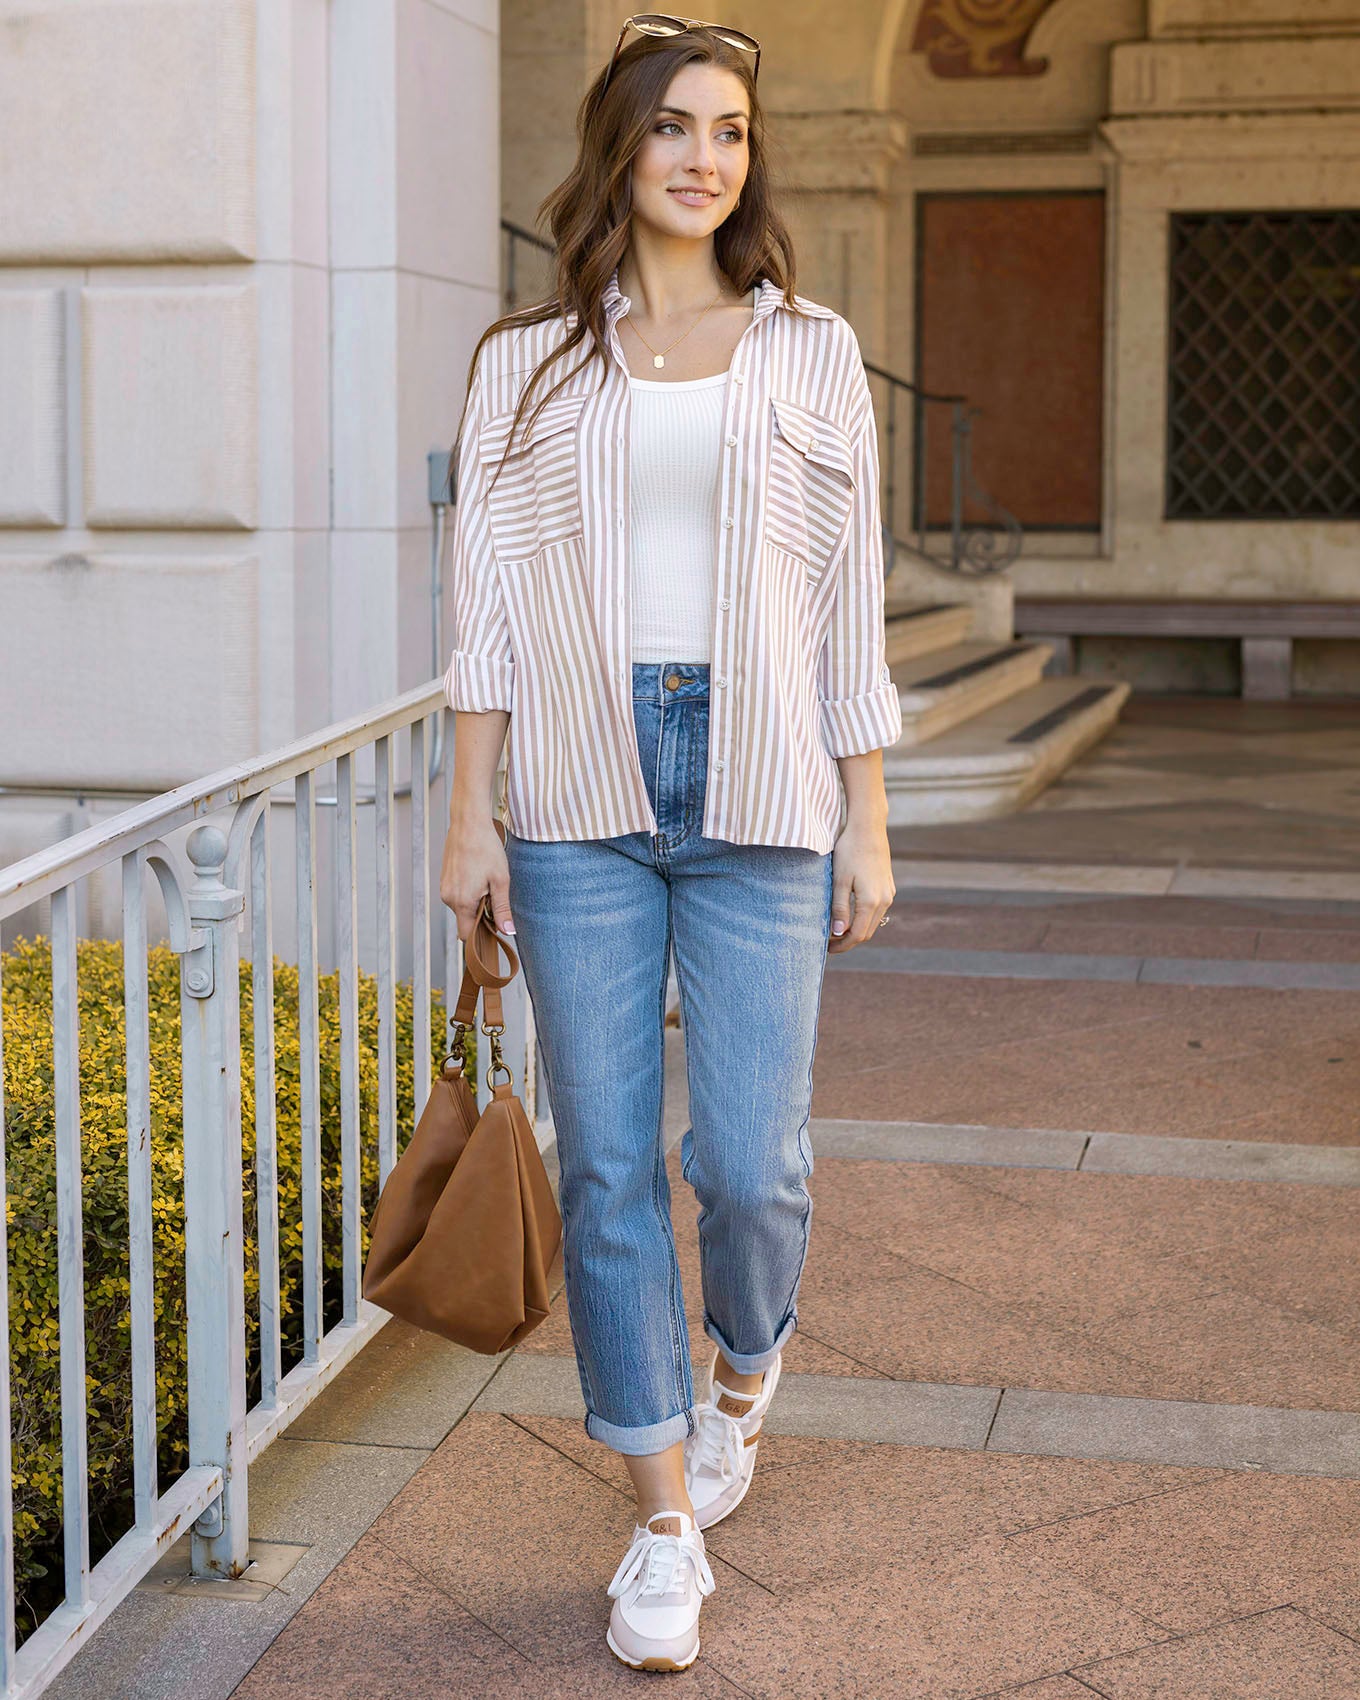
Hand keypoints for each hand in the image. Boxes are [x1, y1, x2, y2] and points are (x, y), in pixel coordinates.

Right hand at [440, 815, 514, 942]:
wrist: (469, 823)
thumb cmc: (486, 849)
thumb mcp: (500, 881)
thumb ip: (502, 909)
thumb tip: (507, 932)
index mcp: (462, 902)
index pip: (466, 935)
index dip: (480, 936)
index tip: (493, 929)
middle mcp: (448, 897)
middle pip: (465, 920)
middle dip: (480, 914)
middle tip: (494, 894)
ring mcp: (444, 887)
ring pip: (461, 906)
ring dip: (475, 901)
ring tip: (485, 880)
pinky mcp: (444, 878)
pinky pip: (456, 894)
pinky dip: (468, 891)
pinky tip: (477, 874)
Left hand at [827, 811, 893, 953]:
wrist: (868, 829)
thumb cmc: (849, 852)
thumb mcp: (839, 881)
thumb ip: (839, 908)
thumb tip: (838, 933)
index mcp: (871, 902)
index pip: (857, 935)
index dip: (842, 945)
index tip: (827, 948)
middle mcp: (884, 901)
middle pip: (867, 932)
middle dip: (849, 940)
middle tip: (829, 942)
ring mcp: (888, 893)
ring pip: (873, 921)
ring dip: (857, 929)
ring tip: (837, 929)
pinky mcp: (888, 886)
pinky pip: (877, 909)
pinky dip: (864, 917)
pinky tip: (850, 913)